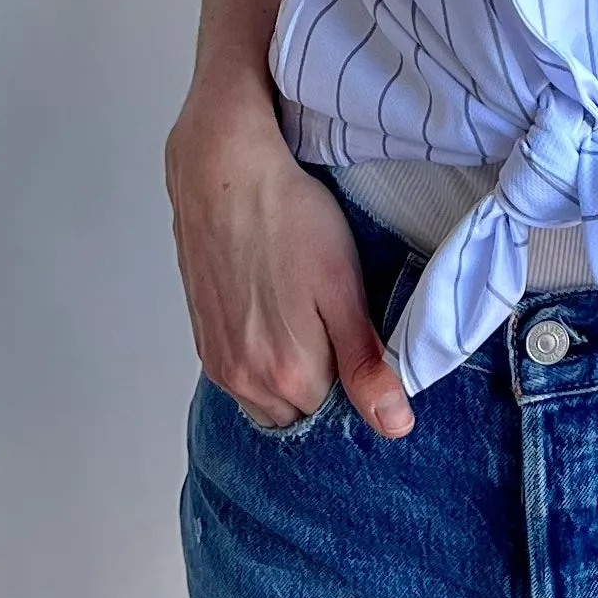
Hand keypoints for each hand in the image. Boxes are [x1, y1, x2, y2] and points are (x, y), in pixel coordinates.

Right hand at [162, 69, 414, 438]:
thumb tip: (395, 426)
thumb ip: (367, 365)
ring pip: (269, 397)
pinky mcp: (203, 340)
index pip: (339, 413)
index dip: (357, 378)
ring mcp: (217, 362)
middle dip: (323, 381)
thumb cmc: (289, 217)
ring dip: (290, 373)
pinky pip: (241, 376)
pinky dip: (262, 359)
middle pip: (301, 410)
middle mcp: (244, 380)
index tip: (360, 338)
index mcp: (288, 374)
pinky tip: (275, 312)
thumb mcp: (344, 288)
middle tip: (334, 322)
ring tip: (304, 315)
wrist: (223, 171)